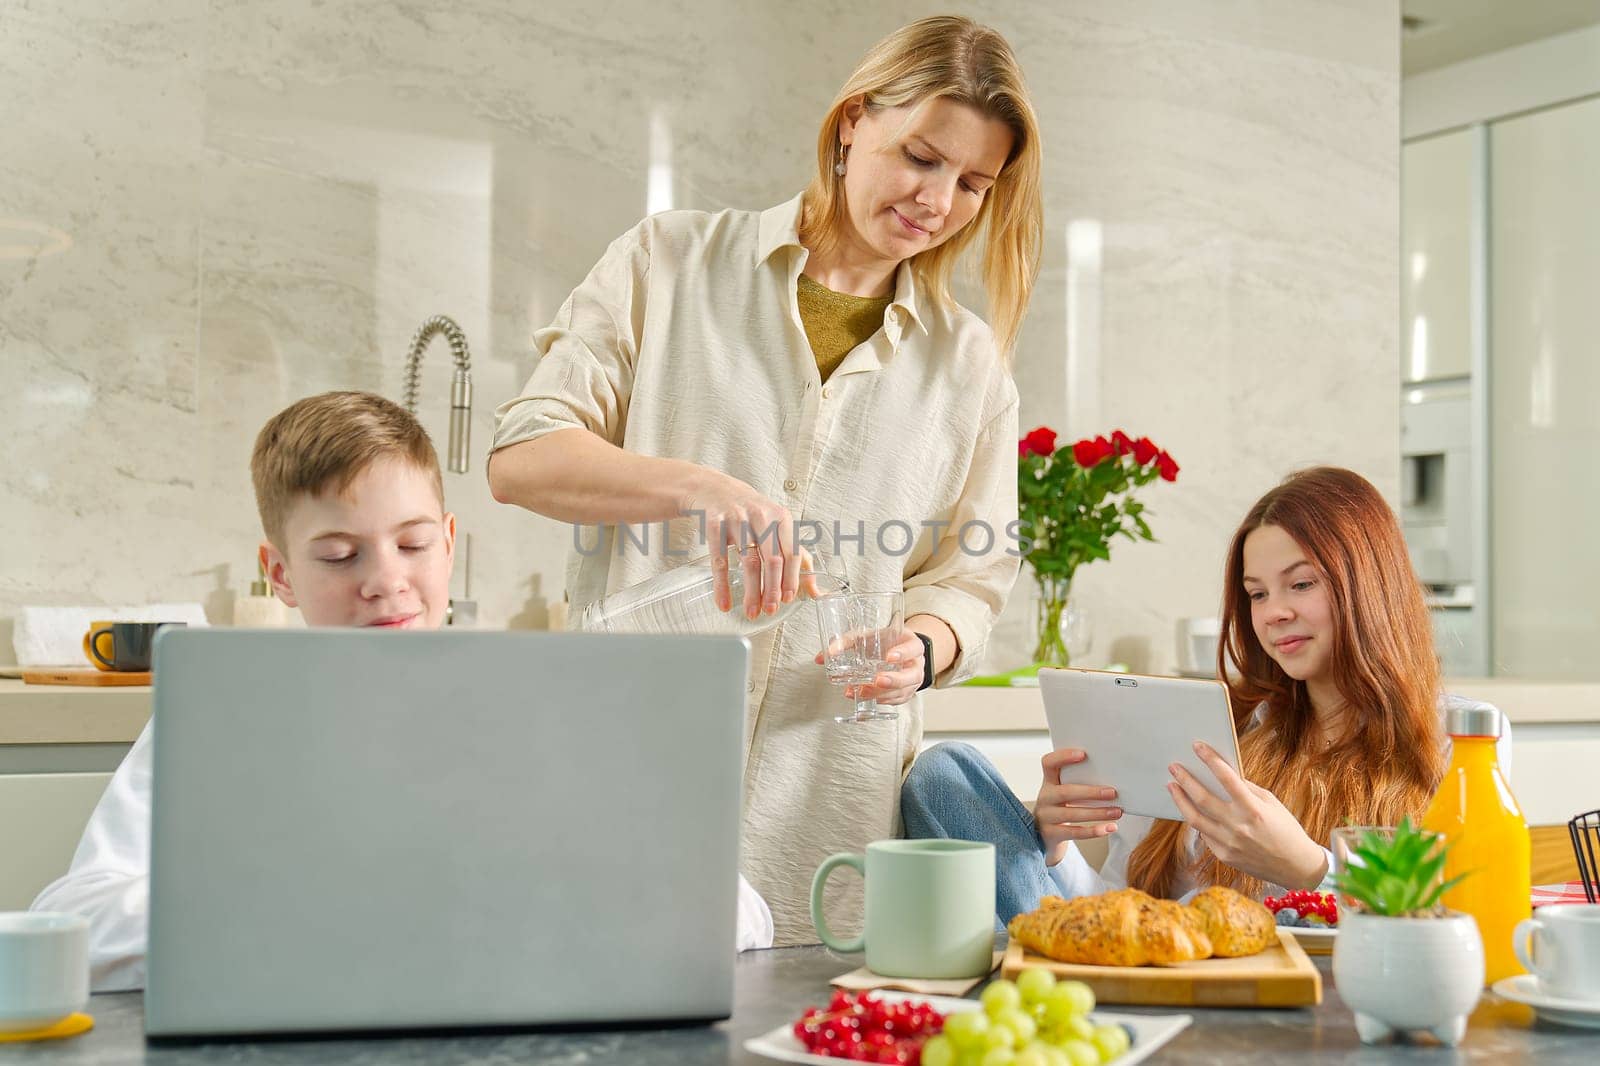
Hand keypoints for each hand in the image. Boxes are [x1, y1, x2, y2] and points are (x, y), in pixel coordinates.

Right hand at [680, 472, 800, 619]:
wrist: (714, 489)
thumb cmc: (750, 512)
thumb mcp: (776, 525)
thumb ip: (796, 555)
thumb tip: (815, 589)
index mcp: (781, 517)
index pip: (791, 553)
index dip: (791, 579)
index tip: (787, 599)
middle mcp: (761, 516)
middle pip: (772, 559)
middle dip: (772, 589)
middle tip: (770, 609)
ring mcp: (737, 519)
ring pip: (748, 562)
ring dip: (751, 591)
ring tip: (752, 611)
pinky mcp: (715, 524)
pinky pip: (720, 560)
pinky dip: (722, 585)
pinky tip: (725, 601)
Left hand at [812, 629, 923, 706]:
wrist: (898, 649)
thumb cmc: (884, 641)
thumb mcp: (867, 635)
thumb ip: (845, 643)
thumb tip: (821, 657)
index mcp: (911, 644)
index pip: (912, 648)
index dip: (903, 653)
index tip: (890, 657)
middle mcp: (915, 663)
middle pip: (911, 675)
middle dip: (894, 680)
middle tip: (877, 680)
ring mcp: (912, 680)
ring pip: (903, 691)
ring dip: (882, 693)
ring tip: (862, 692)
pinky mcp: (906, 693)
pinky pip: (897, 700)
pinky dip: (881, 700)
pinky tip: (867, 697)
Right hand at [1034, 748, 1121, 866]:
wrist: (1044, 836)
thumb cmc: (1062, 808)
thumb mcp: (1063, 793)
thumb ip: (1078, 783)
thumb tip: (1111, 777)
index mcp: (1048, 782)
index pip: (1049, 763)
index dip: (1063, 757)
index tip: (1083, 754)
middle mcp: (1045, 797)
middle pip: (1065, 792)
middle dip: (1091, 792)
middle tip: (1113, 792)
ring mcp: (1046, 817)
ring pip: (1072, 814)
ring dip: (1098, 813)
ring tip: (1117, 812)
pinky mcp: (1051, 834)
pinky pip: (1075, 833)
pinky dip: (1094, 830)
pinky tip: (1110, 827)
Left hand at [1166, 741, 1327, 888]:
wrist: (1296, 867)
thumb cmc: (1286, 830)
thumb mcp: (1271, 803)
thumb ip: (1246, 789)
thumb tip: (1224, 774)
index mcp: (1253, 809)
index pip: (1226, 778)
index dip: (1210, 760)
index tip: (1197, 747)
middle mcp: (1238, 826)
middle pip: (1202, 798)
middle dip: (1185, 779)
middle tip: (1174, 767)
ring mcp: (1229, 843)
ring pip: (1194, 818)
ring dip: (1180, 800)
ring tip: (1172, 786)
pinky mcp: (1224, 856)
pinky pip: (1204, 835)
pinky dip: (1197, 821)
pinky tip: (1192, 810)